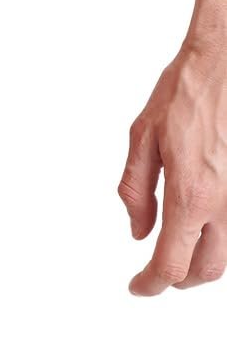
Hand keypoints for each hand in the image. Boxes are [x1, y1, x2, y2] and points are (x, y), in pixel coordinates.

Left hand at [120, 33, 226, 294]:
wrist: (224, 64)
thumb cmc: (184, 94)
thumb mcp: (141, 137)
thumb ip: (135, 188)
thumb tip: (137, 231)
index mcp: (190, 194)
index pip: (170, 263)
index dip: (150, 283)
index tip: (137, 288)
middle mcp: (226, 205)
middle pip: (204, 270)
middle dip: (177, 279)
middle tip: (154, 272)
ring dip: (202, 264)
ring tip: (177, 253)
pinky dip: (221, 240)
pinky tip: (203, 228)